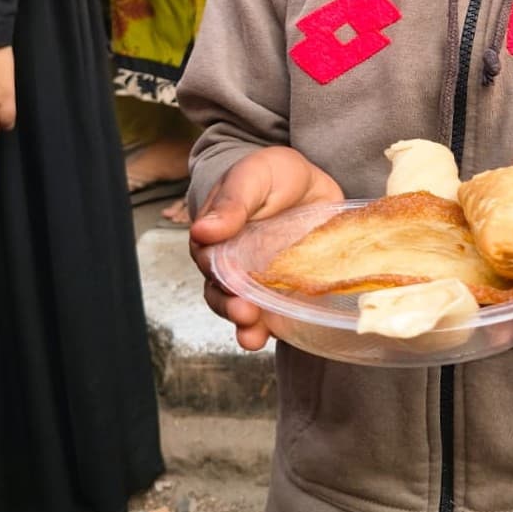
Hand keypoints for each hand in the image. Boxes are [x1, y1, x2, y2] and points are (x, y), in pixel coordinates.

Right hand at [189, 147, 343, 350]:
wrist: (310, 184)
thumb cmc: (273, 175)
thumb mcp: (253, 177)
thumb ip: (232, 202)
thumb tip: (202, 231)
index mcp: (217, 235)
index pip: (207, 259)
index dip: (216, 274)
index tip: (228, 284)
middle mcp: (231, 263)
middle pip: (220, 292)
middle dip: (229, 307)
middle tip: (244, 313)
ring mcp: (257, 280)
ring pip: (241, 309)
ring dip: (245, 326)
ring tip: (252, 336)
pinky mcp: (283, 291)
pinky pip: (274, 314)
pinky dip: (272, 328)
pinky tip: (271, 336)